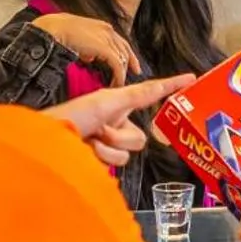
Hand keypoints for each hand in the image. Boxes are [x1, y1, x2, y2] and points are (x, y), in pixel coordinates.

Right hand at [32, 12, 141, 86]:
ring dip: (122, 73)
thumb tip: (89, 57)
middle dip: (130, 64)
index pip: (121, 43)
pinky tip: (116, 83)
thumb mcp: (79, 38)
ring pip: (122, 58)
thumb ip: (87, 47)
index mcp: (103, 27)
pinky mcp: (104, 48)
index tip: (133, 66)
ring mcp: (107, 38)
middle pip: (125, 50)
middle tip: (133, 75)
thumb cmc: (62, 31)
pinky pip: (117, 64)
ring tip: (119, 83)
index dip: (128, 55)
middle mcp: (108, 31)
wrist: (55, 28)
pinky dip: (118, 75)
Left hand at [46, 75, 192, 167]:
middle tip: (100, 131)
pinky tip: (86, 151)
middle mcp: (116, 123)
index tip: (192, 78)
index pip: (150, 94)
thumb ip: (137, 95)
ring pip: (128, 152)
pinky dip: (102, 157)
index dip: (171, 86)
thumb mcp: (107, 102)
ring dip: (108, 148)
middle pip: (139, 136)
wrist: (49, 141)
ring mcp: (109, 144)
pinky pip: (117, 163)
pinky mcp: (101, 161)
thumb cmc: (73, 115)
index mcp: (118, 104)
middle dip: (120, 136)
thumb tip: (161, 83)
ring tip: (89, 141)